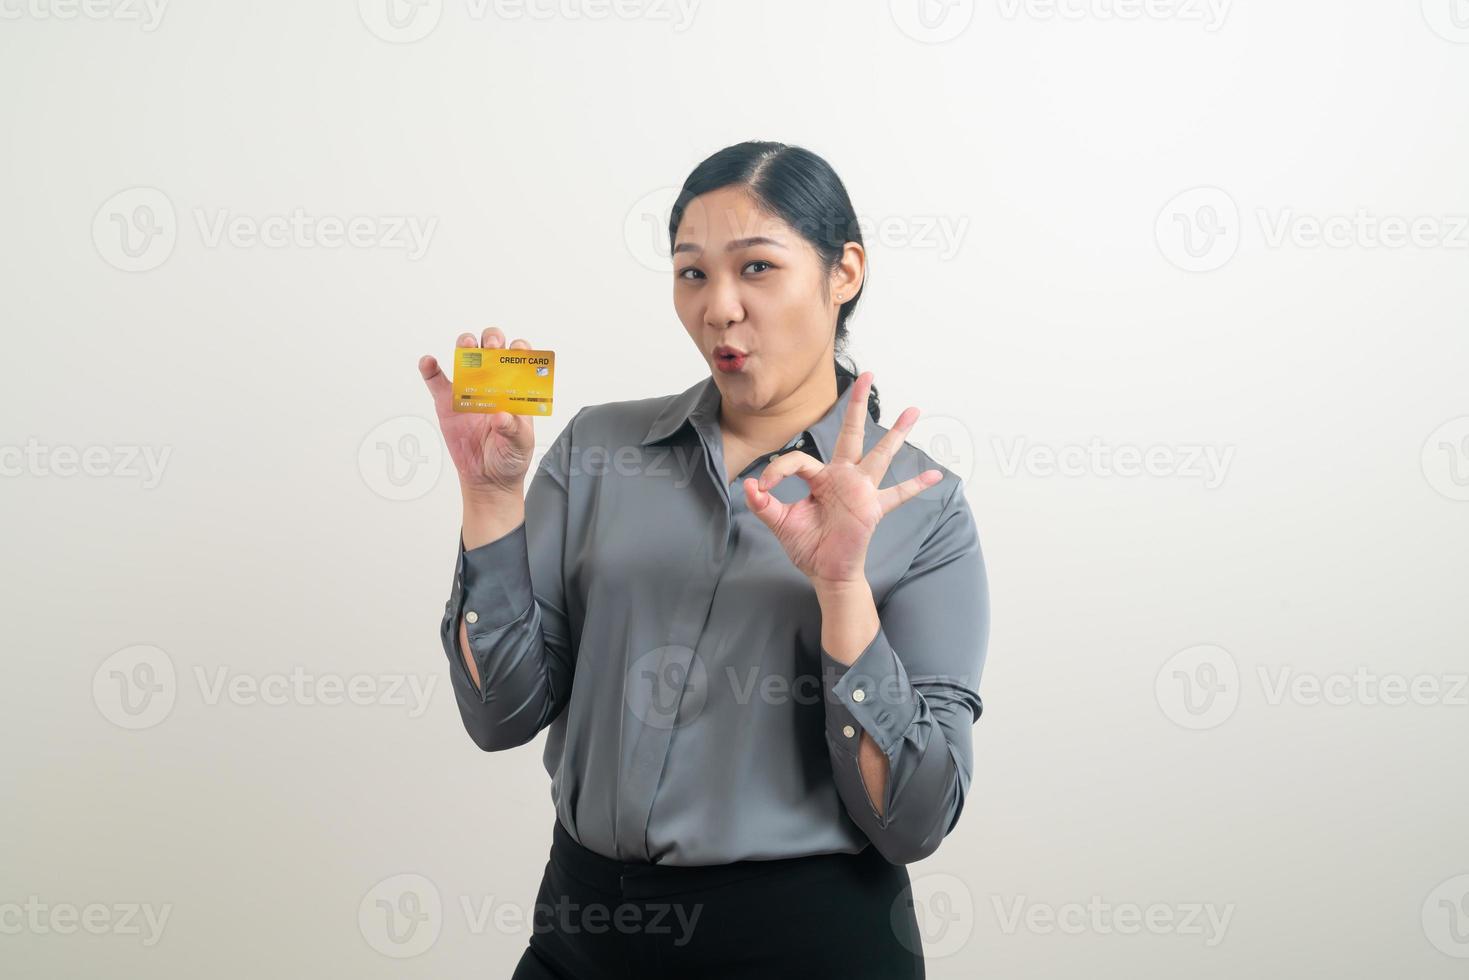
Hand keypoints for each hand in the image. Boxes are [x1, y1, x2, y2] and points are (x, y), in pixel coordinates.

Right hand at [419, 328, 538, 495]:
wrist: (488, 478)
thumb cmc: (510, 456)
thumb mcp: (520, 444)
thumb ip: (514, 430)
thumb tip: (502, 416)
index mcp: (515, 389)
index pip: (519, 359)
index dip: (519, 350)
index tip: (518, 352)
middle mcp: (493, 383)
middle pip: (492, 349)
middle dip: (493, 340)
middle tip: (493, 347)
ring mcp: (469, 390)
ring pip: (466, 358)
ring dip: (465, 346)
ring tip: (466, 346)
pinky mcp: (447, 403)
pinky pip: (436, 382)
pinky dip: (430, 369)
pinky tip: (428, 362)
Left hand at [743, 372, 942, 588]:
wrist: (825, 573)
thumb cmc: (807, 546)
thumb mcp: (780, 523)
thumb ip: (764, 505)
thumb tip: (749, 487)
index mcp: (820, 478)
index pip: (799, 459)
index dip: (777, 470)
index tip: (763, 488)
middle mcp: (843, 477)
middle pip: (851, 433)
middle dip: (857, 404)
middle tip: (867, 375)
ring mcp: (861, 490)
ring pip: (879, 455)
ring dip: (896, 434)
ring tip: (913, 410)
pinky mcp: (872, 508)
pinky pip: (898, 495)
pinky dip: (916, 485)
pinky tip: (935, 474)